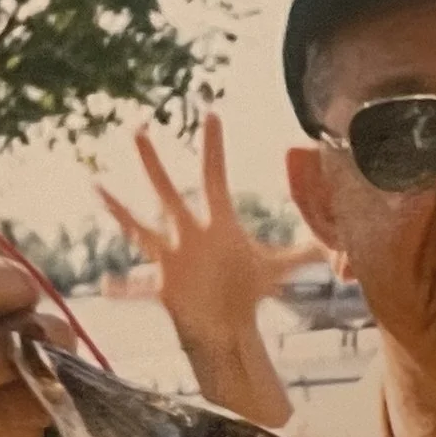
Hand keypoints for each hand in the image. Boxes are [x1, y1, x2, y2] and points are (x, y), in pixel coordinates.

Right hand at [97, 112, 323, 353]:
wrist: (225, 323)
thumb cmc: (245, 289)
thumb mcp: (277, 268)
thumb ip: (303, 253)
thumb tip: (337, 243)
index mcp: (217, 223)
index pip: (215, 176)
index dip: (214, 147)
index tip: (211, 113)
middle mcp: (189, 232)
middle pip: (169, 191)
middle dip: (155, 162)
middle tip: (139, 128)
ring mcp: (172, 257)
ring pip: (140, 227)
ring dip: (120, 210)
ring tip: (98, 187)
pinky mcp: (163, 286)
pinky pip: (139, 286)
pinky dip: (124, 288)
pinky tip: (107, 286)